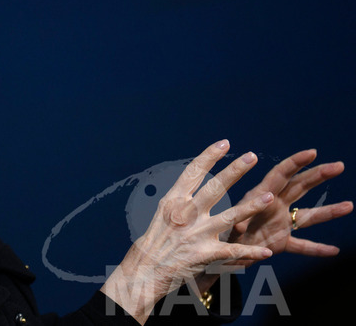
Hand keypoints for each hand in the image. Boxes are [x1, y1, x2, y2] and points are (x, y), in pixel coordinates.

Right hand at [102, 140, 273, 322]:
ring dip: (251, 206)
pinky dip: (250, 253)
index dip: (210, 156)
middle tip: (251, 156)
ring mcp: (196, 234)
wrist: (144, 270)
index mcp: (174, 201)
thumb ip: (181, 198)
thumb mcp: (162, 213)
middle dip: (235, 170)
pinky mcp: (204, 254)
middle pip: (215, 187)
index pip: (193, 172)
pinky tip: (267, 252)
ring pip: (230, 217)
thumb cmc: (154, 241)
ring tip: (269, 197)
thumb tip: (194, 182)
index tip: (224, 143)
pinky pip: (233, 252)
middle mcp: (186, 213)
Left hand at [227, 149, 352, 264]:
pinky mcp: (280, 242)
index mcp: (259, 197)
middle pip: (299, 187)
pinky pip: (302, 245)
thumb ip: (233, 226)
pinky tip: (334, 250)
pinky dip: (317, 248)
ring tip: (349, 205)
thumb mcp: (224, 226)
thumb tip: (238, 223)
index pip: (280, 175)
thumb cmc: (217, 234)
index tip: (312, 152)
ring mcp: (279, 224)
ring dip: (328, 211)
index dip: (295, 163)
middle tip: (339, 166)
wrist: (216, 250)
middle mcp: (273, 206)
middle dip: (318, 175)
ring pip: (308, 215)